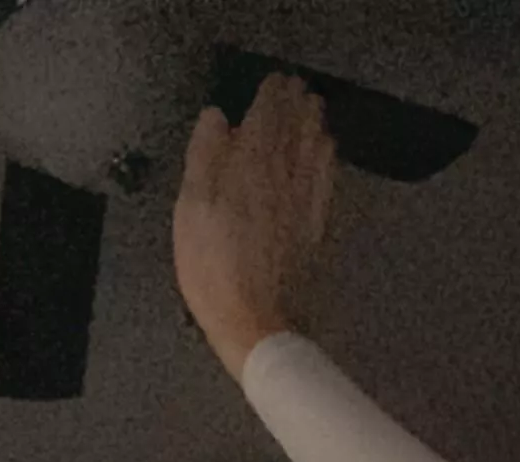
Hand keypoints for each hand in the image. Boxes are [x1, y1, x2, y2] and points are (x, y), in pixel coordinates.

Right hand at [173, 71, 337, 381]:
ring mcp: (307, 202)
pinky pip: (327, 181)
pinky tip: (327, 154)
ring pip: (317, 150)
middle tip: (298, 88)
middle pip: (297, 128)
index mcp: (251, 164)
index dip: (273, 93)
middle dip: (297, 104)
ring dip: (316, 125)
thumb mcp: (191, 209)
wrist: (256, 324)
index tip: (276, 80)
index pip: (268, 114)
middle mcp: (286, 175)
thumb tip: (217, 116)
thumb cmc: (213, 269)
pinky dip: (327, 159)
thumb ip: (205, 156)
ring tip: (314, 109)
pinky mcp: (318, 228)